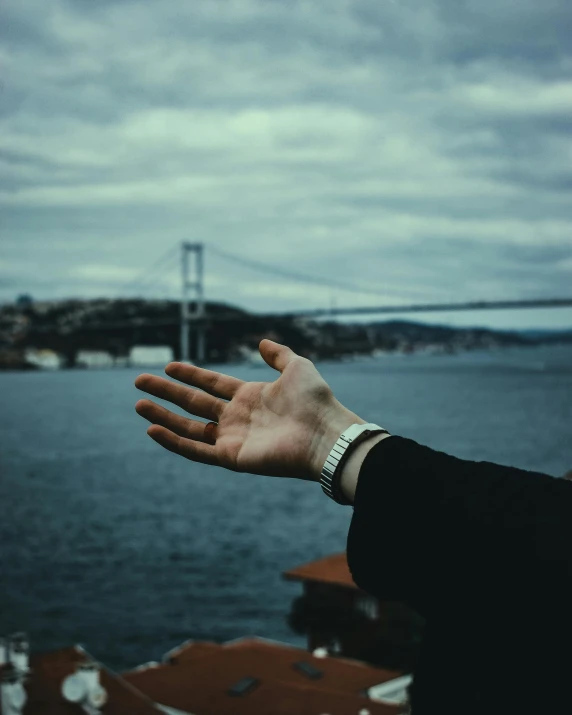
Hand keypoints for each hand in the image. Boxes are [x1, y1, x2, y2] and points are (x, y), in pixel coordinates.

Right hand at [134, 339, 362, 480]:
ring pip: (189, 427)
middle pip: (194, 403)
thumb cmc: (315, 401)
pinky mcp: (231, 457)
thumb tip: (262, 342)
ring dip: (163, 416)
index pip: (212, 384)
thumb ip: (279, 355)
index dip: (190, 375)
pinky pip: (196, 450)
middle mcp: (237, 417)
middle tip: (140, 381)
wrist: (325, 433)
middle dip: (167, 392)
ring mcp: (232, 438)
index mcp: (250, 396)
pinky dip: (173, 441)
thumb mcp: (297, 367)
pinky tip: (153, 429)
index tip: (168, 366)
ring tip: (138, 404)